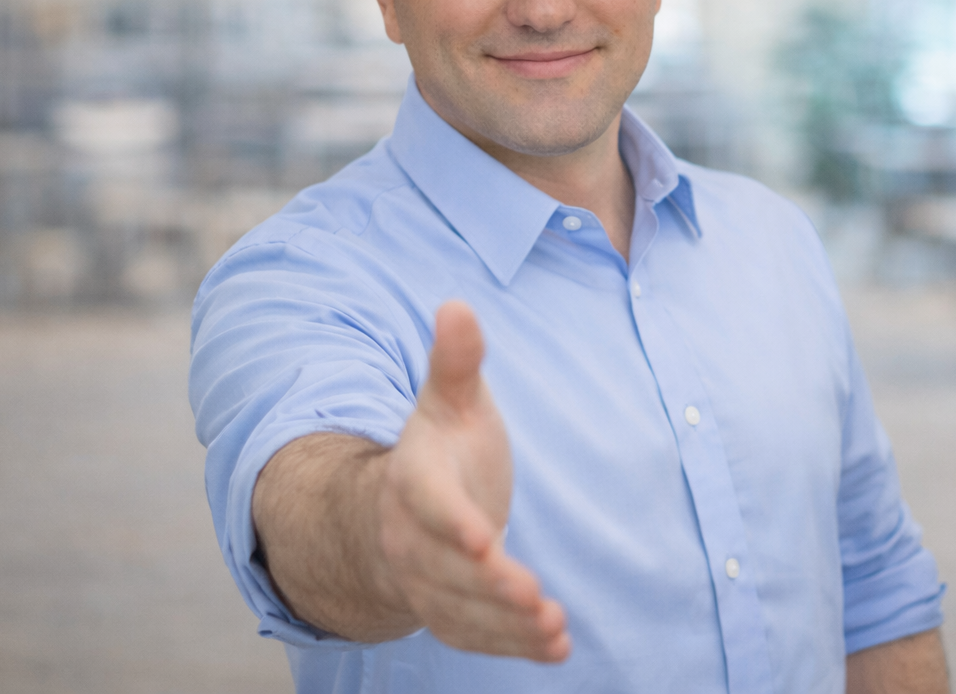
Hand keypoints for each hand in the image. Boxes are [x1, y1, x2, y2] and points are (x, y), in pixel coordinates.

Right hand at [377, 300, 569, 659]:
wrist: (399, 510)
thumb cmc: (439, 448)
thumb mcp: (450, 400)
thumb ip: (457, 361)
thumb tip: (457, 304)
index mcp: (413, 481)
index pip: (430, 506)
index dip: (455, 524)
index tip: (484, 540)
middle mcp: (412, 539)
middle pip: (448, 571)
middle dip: (490, 586)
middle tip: (535, 596)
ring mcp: (427, 581)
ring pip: (463, 612)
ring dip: (507, 626)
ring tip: (555, 629)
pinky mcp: (450, 611)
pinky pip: (477, 635)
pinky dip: (513, 646)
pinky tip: (556, 650)